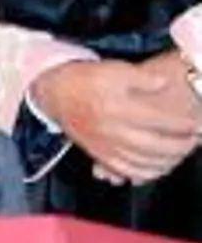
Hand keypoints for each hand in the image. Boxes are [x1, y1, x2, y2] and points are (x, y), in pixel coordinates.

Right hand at [33, 58, 201, 183]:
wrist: (55, 93)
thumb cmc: (85, 79)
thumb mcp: (114, 69)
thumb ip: (142, 77)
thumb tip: (164, 83)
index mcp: (116, 108)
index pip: (158, 121)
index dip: (182, 124)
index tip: (196, 123)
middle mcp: (111, 131)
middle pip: (155, 147)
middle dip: (181, 146)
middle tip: (195, 138)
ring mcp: (105, 146)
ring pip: (144, 163)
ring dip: (169, 161)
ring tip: (182, 151)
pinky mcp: (100, 155)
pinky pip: (128, 172)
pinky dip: (147, 173)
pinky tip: (159, 167)